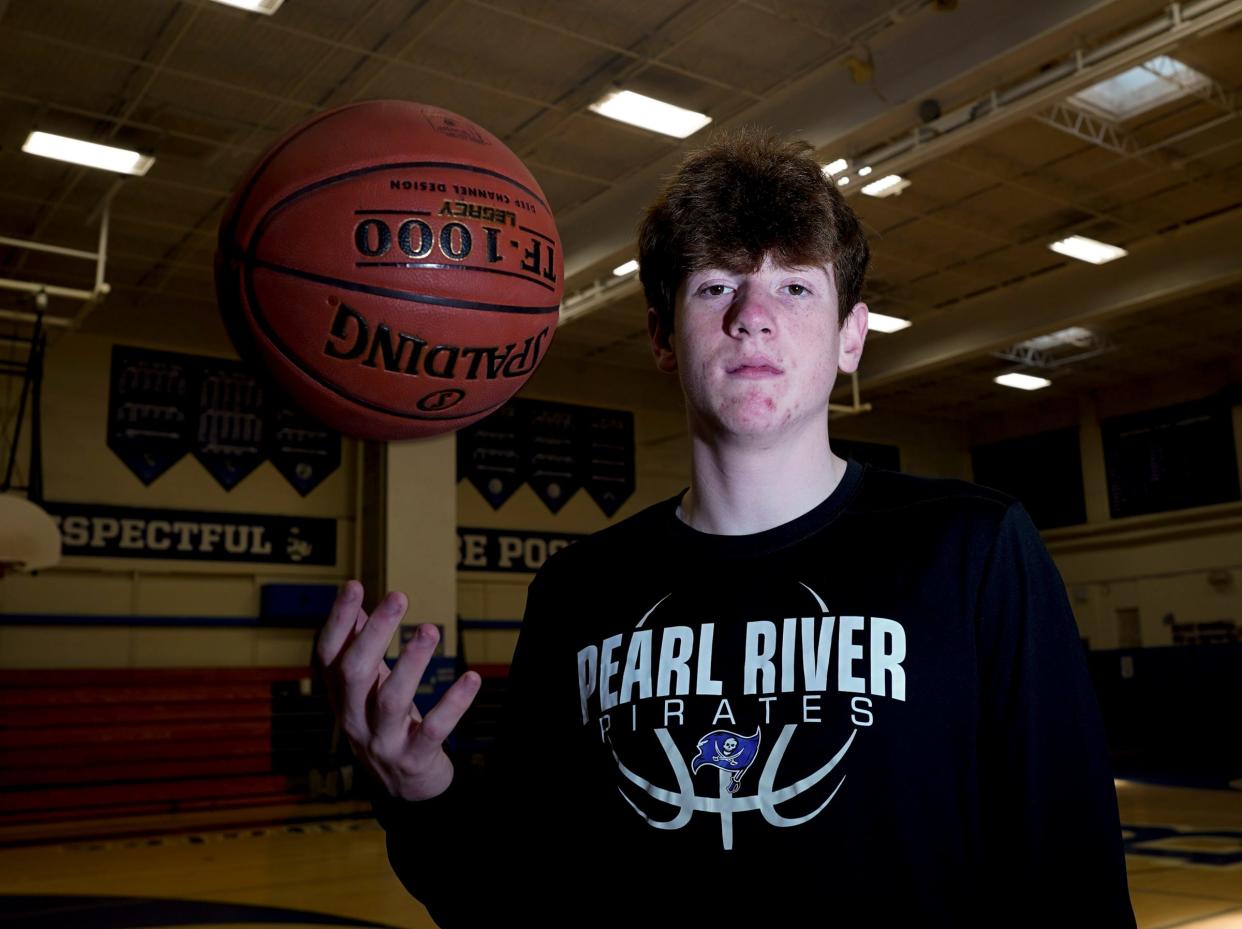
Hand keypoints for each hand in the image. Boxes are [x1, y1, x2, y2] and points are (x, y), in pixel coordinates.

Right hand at [315, 580, 481, 800]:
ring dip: (412, 663)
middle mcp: (355, 720)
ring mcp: (383, 743)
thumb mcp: (368, 690)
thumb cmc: (386, 725)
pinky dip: (453, 703)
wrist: (404, 791)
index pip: (329, 656)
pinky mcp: (414, 759)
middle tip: (398, 596)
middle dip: (374, 633)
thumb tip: (354, 603)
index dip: (337, 621)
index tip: (354, 585)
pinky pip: (433, 729)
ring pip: (391, 700)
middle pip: (354, 673)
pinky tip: (471, 678)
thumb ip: (359, 649)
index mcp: (340, 698)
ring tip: (431, 629)